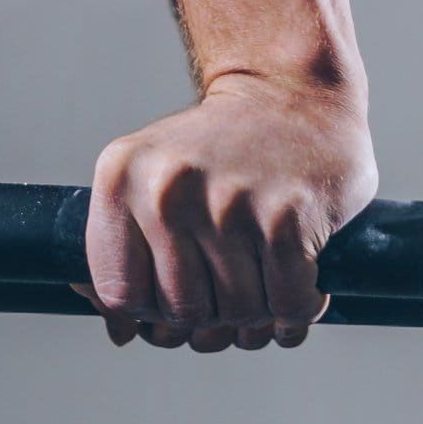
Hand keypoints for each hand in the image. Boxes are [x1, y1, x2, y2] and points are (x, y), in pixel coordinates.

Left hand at [83, 74, 375, 350]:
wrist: (293, 91)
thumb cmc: (221, 149)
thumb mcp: (150, 175)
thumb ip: (125, 248)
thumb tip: (121, 332)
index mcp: (122, 177)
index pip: (121, 294)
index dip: (151, 316)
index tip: (176, 307)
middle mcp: (168, 189)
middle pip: (182, 312)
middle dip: (210, 323)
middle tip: (230, 305)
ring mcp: (229, 203)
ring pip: (237, 315)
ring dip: (257, 322)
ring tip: (265, 297)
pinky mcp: (287, 217)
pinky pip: (287, 305)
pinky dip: (297, 312)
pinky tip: (301, 291)